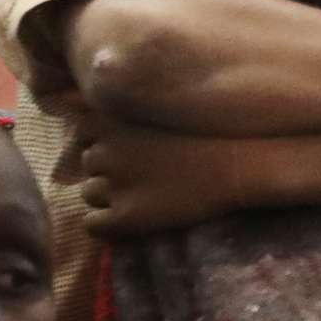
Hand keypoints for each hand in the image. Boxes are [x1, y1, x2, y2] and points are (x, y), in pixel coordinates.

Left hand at [75, 116, 252, 235]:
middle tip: (144, 170)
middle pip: (88, 164)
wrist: (239, 162)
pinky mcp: (125, 217)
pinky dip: (107, 224)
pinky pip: (93, 225)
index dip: (103, 141)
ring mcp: (113, 185)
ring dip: (109, 195)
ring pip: (89, 194)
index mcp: (110, 120)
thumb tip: (85, 94)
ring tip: (145, 192)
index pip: (82, 133)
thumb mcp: (158, 102)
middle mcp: (105, 150)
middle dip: (108, 168)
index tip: (129, 146)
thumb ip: (122, 101)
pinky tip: (135, 216)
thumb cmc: (205, 128)